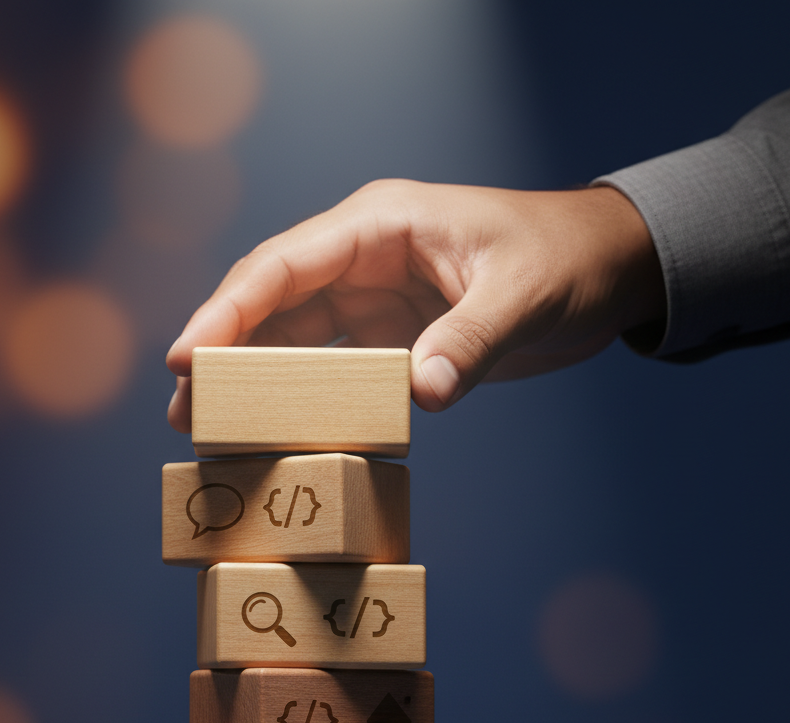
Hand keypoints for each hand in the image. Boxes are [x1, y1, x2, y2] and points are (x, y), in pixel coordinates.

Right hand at [165, 179, 665, 430]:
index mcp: (380, 226)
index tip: (186, 357)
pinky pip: (331, 366)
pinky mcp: (390, 335)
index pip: (283, 265)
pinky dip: (302, 397)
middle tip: (183, 411)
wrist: (605, 271)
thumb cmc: (567, 260)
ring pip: (292, 337)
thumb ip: (470, 341)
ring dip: (252, 380)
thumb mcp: (523, 295)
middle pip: (271, 303)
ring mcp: (373, 297)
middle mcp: (363, 258)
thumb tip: (419, 397)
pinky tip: (277, 430)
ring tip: (209, 429)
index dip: (227, 310)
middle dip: (222, 353)